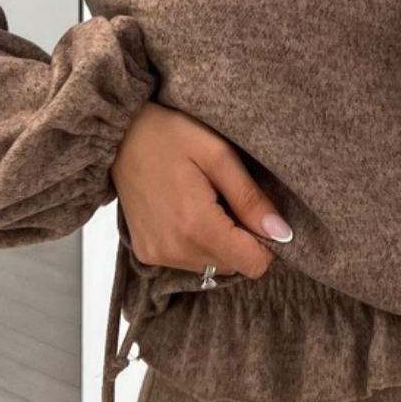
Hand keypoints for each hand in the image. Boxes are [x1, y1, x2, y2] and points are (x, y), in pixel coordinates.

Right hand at [109, 101, 292, 279]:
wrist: (118, 135)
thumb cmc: (170, 135)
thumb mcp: (218, 155)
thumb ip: (250, 198)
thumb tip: (282, 233)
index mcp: (196, 226)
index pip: (253, 264)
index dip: (266, 243)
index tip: (258, 214)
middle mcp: (175, 250)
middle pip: (233, 266)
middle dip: (241, 239)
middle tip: (227, 199)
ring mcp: (157, 255)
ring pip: (212, 266)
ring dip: (219, 241)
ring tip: (205, 202)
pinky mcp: (146, 253)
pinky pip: (188, 262)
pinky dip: (197, 243)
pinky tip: (187, 211)